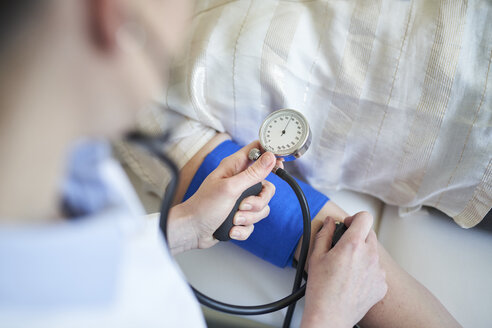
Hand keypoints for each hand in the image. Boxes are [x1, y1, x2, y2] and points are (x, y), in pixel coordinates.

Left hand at [170, 141, 277, 250]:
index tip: (278, 166)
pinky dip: (243, 228)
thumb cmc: (204, 206)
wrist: (192, 231)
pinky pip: (253, 222)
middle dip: (258, 201)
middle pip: (267, 187)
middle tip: (243, 205)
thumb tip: (270, 157)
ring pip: (262, 208)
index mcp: (235, 167)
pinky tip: (231, 228)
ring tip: (234, 219)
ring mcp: (241, 200)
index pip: (258, 151)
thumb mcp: (230, 187)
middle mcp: (240, 182)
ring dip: (248, 217)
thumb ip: (253, 173)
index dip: (271, 155)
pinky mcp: (240, 216)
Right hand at [301, 212, 387, 327]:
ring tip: (346, 269)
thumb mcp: (316, 256)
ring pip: (373, 253)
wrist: (330, 316)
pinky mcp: (382, 285)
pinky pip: (377, 270)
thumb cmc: (321, 289)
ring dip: (363, 254)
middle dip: (357, 237)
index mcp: (352, 245)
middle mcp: (369, 255)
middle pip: (370, 234)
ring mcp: (378, 271)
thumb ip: (324, 234)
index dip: (355, 218)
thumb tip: (329, 222)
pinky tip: (353, 281)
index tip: (347, 225)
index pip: (365, 217)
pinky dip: (367, 271)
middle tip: (342, 248)